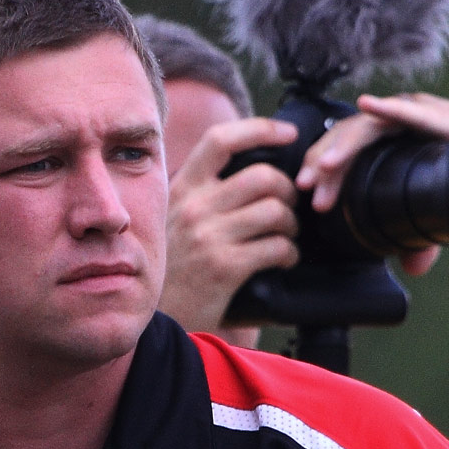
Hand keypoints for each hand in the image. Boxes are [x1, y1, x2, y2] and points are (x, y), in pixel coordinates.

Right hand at [160, 117, 300, 333]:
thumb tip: (252, 177)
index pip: (220, 140)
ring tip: (287, 236)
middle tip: (290, 206)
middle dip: (288, 190)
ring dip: (291, 224)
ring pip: (274, 210)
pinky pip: (276, 247)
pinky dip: (289, 253)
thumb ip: (201, 198)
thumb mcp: (172, 223)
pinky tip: (283, 260)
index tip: (288, 133)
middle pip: (262, 175)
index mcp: (181, 190)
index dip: (260, 129)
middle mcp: (193, 207)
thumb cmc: (172, 271)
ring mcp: (207, 237)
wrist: (157, 318)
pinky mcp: (224, 267)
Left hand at [294, 92, 448, 275]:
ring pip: (371, 126)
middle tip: (305, 189)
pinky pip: (410, 110)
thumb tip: (409, 267)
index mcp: (400, 149)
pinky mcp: (445, 118)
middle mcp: (407, 129)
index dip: (327, 172)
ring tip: (324, 170)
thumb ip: (422, 241)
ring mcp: (425, 119)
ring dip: (344, 147)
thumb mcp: (445, 220)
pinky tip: (367, 109)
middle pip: (352, 139)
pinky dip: (387, 109)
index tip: (308, 197)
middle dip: (324, 163)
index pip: (351, 154)